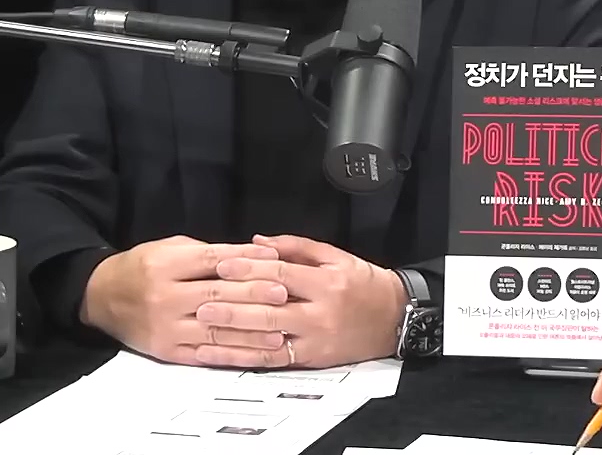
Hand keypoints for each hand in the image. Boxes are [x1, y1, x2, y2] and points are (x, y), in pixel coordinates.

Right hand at [79, 235, 289, 364]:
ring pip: (213, 329)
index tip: (276, 264)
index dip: (245, 262)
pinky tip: (254, 353)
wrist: (99, 296)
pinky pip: (203, 354)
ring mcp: (164, 327)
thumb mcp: (171, 248)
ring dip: (249, 332)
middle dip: (254, 295)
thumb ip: (209, 253)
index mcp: (165, 265)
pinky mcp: (164, 350)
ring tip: (279, 331)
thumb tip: (257, 255)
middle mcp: (163, 297)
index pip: (212, 262)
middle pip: (216, 295)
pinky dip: (231, 354)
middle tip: (284, 295)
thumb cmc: (142, 267)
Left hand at [190, 234, 407, 368]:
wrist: (397, 319)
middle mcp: (320, 312)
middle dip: (234, 305)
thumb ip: (298, 248)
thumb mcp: (339, 258)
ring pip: (267, 338)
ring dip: (232, 333)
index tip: (223, 265)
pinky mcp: (312, 358)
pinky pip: (271, 360)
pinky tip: (219, 353)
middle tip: (203, 300)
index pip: (282, 275)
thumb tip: (258, 243)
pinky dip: (242, 357)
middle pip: (270, 309)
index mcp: (328, 282)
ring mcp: (315, 338)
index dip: (250, 269)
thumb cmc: (367, 286)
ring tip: (203, 326)